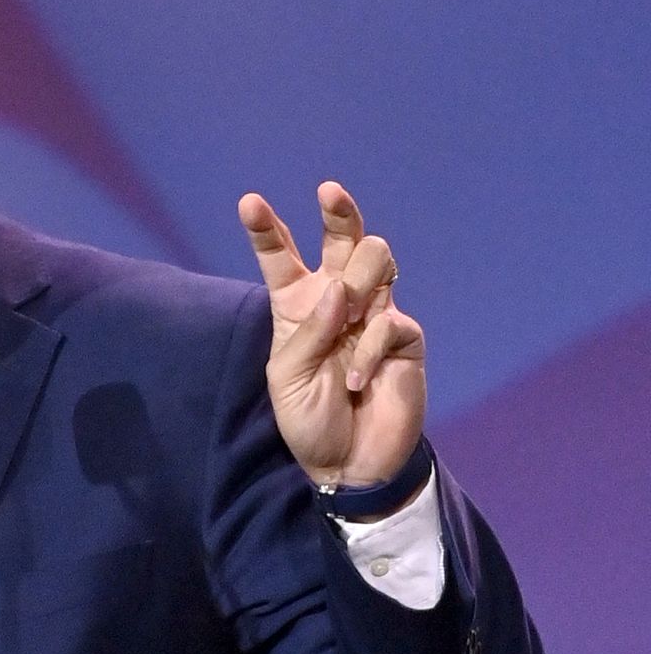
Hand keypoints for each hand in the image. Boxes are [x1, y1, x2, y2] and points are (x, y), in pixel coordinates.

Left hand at [237, 182, 426, 492]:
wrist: (348, 462)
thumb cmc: (308, 419)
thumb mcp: (286, 376)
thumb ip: (308, 331)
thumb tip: (339, 290)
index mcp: (296, 305)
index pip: (280, 257)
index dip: (267, 229)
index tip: (249, 202)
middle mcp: (336, 301)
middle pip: (343, 240)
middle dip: (338, 211)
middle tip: (328, 191)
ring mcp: (374, 313)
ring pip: (378, 260)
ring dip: (360, 282)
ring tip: (349, 319)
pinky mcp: (405, 338)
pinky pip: (390, 322)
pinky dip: (368, 351)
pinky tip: (357, 381)